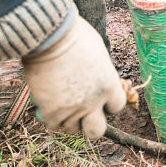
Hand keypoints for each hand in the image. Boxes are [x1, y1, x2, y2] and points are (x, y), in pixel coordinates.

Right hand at [19, 14, 126, 138]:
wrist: (50, 35)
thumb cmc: (74, 36)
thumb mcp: (98, 52)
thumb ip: (101, 72)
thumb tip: (98, 80)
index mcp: (108, 85)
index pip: (116, 107)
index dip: (107, 103)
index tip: (97, 98)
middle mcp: (93, 101)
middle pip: (97, 131)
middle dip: (90, 124)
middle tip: (82, 113)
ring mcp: (72, 109)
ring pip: (72, 128)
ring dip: (67, 118)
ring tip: (61, 100)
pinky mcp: (51, 111)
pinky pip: (53, 124)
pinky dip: (51, 116)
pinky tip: (49, 102)